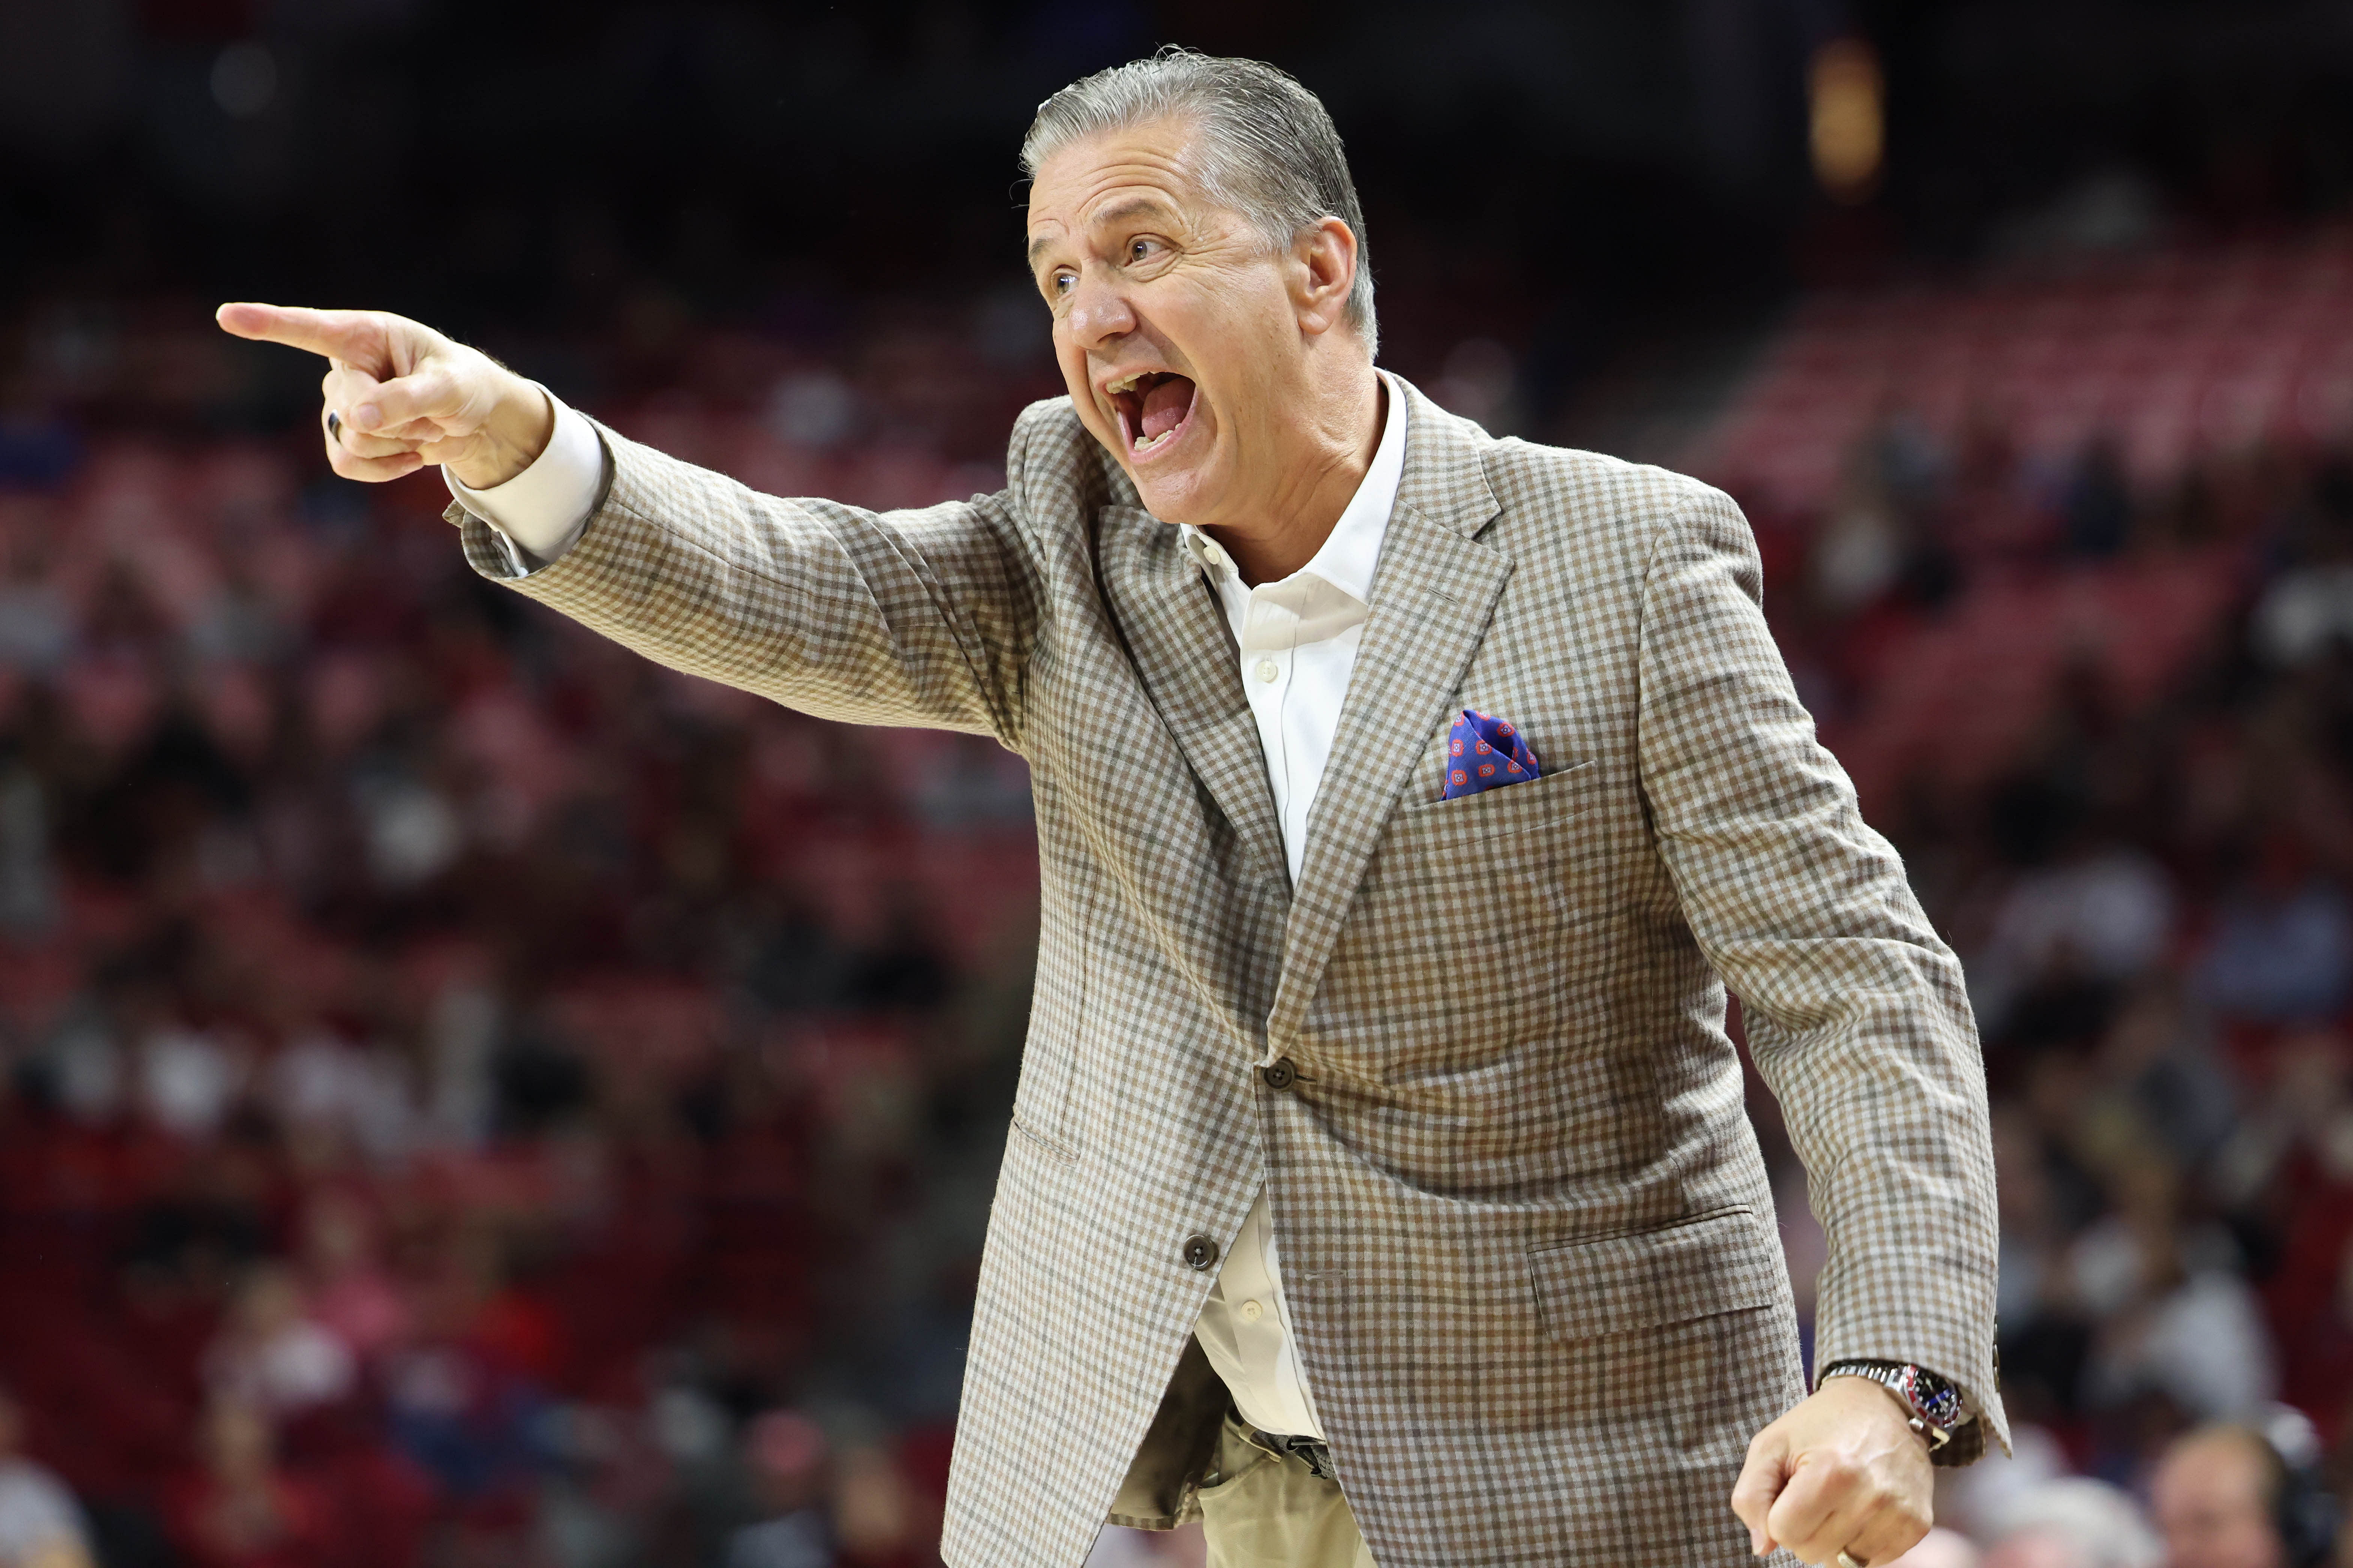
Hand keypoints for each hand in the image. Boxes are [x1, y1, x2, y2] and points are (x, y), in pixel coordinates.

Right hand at [214, 303, 552, 488]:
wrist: (474, 418)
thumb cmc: (462, 385)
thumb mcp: (449, 387)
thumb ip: (406, 398)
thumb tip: (357, 419)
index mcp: (365, 335)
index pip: (310, 328)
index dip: (268, 322)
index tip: (227, 316)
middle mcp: (343, 366)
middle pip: (350, 408)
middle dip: (398, 420)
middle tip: (432, 412)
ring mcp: (338, 404)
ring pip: (352, 440)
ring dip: (399, 443)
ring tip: (424, 426)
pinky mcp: (343, 438)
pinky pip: (349, 464)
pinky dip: (388, 468)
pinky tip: (413, 454)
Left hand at [1730, 1376, 1933, 1564]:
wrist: (1884, 1405)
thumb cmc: (1820, 1424)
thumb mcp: (1771, 1444)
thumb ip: (1751, 1496)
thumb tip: (1762, 1548)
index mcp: (1830, 1472)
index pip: (1783, 1532)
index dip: (1778, 1512)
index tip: (1791, 1487)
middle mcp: (1870, 1497)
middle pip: (1810, 1552)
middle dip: (1803, 1528)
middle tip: (1815, 1491)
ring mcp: (1898, 1514)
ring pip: (1842, 1562)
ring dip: (1832, 1537)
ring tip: (1840, 1499)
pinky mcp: (1918, 1525)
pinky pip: (1873, 1561)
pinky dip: (1859, 1542)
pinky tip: (1861, 1509)